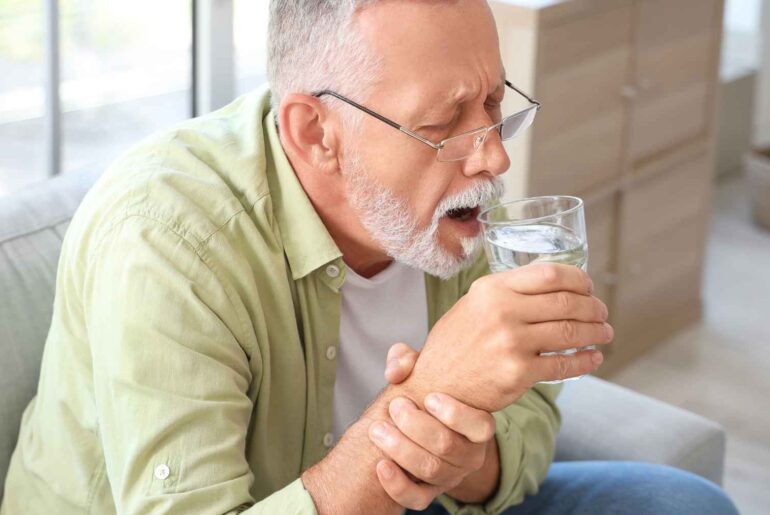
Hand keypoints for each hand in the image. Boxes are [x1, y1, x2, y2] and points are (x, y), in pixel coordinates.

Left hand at [368, 344, 497, 509]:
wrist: (412, 424)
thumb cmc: (420, 391)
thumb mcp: (417, 369)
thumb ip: (405, 359)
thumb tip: (396, 371)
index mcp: (477, 423)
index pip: (480, 426)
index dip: (456, 414)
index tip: (429, 397)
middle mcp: (470, 454)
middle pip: (447, 446)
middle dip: (416, 426)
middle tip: (395, 407)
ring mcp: (451, 476)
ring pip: (431, 470)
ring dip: (401, 449)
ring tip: (378, 429)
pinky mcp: (429, 493)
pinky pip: (417, 499)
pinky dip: (398, 485)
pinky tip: (381, 465)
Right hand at [402, 262, 612, 411]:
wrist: (436, 384)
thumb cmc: (456, 343)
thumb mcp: (473, 304)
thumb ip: (507, 292)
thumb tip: (553, 286)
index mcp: (492, 289)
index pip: (549, 275)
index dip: (577, 279)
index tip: (587, 287)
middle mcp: (502, 312)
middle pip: (566, 303)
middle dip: (593, 307)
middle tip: (601, 313)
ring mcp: (511, 343)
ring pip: (570, 332)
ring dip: (596, 333)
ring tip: (604, 333)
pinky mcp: (518, 373)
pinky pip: (564, 365)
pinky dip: (585, 361)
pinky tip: (593, 358)